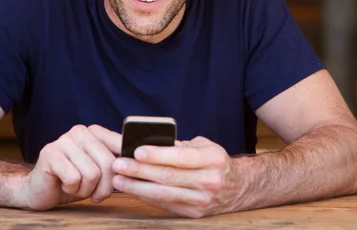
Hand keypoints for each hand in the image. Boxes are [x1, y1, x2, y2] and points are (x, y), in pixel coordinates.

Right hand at [17, 124, 120, 209]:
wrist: (41, 190)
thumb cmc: (74, 181)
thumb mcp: (100, 171)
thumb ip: (116, 163)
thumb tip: (137, 163)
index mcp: (95, 131)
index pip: (121, 147)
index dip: (123, 169)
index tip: (120, 181)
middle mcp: (80, 131)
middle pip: (109, 164)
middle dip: (105, 187)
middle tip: (96, 194)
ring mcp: (64, 140)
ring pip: (92, 174)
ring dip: (86, 190)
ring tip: (76, 187)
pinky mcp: (49, 153)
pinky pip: (74, 178)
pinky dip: (72, 189)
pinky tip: (63, 185)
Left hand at [111, 136, 240, 217]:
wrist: (237, 188)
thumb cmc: (215, 161)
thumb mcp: (205, 146)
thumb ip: (180, 145)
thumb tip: (150, 143)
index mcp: (213, 159)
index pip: (181, 157)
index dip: (157, 154)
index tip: (137, 151)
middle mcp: (209, 181)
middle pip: (168, 176)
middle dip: (140, 171)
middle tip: (119, 164)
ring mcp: (202, 200)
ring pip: (164, 194)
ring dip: (137, 187)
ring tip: (119, 179)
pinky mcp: (193, 214)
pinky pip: (165, 204)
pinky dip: (146, 197)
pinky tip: (132, 189)